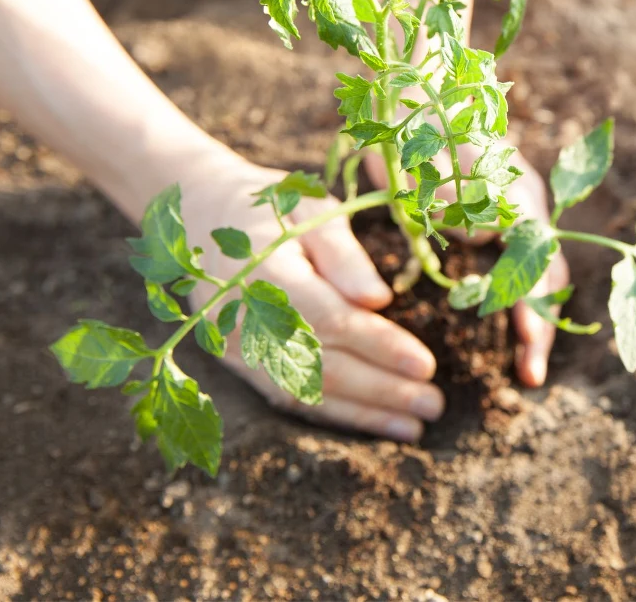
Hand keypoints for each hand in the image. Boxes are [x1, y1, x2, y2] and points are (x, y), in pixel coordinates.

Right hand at [175, 155, 443, 441]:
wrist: (202, 214)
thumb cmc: (274, 207)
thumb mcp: (312, 210)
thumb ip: (343, 255)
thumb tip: (378, 300)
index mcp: (266, 273)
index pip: (331, 320)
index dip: (380, 346)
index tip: (426, 365)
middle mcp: (244, 319)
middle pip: (321, 366)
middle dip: (382, 390)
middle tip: (433, 406)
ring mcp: (235, 347)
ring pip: (306, 391)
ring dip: (362, 413)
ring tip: (413, 428)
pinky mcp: (237, 362)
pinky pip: (288, 395)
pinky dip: (333, 412)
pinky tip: (371, 423)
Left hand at [364, 138, 569, 387]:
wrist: (414, 89)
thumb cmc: (413, 123)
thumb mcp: (423, 157)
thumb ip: (451, 193)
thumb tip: (481, 237)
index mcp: (513, 188)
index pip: (535, 256)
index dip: (533, 302)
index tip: (527, 343)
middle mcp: (526, 200)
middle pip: (547, 269)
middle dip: (541, 323)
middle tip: (530, 375)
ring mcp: (519, 206)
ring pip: (540, 268)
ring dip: (535, 315)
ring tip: (526, 367)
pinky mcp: (503, 213)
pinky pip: (522, 261)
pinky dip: (520, 296)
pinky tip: (516, 328)